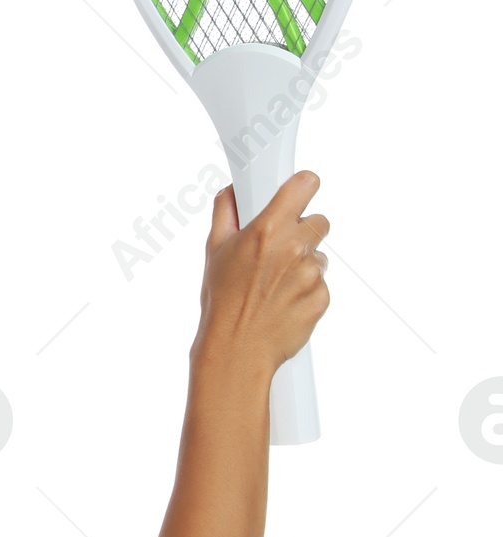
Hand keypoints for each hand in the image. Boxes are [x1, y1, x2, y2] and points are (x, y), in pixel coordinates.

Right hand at [193, 171, 329, 379]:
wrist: (237, 351)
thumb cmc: (223, 304)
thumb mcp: (214, 251)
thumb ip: (225, 213)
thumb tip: (233, 193)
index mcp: (267, 229)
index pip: (305, 185)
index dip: (303, 188)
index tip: (299, 195)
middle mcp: (293, 247)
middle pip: (319, 222)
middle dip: (302, 233)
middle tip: (280, 253)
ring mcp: (311, 273)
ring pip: (319, 256)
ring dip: (303, 266)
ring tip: (276, 286)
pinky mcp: (322, 297)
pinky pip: (321, 285)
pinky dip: (306, 291)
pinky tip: (284, 302)